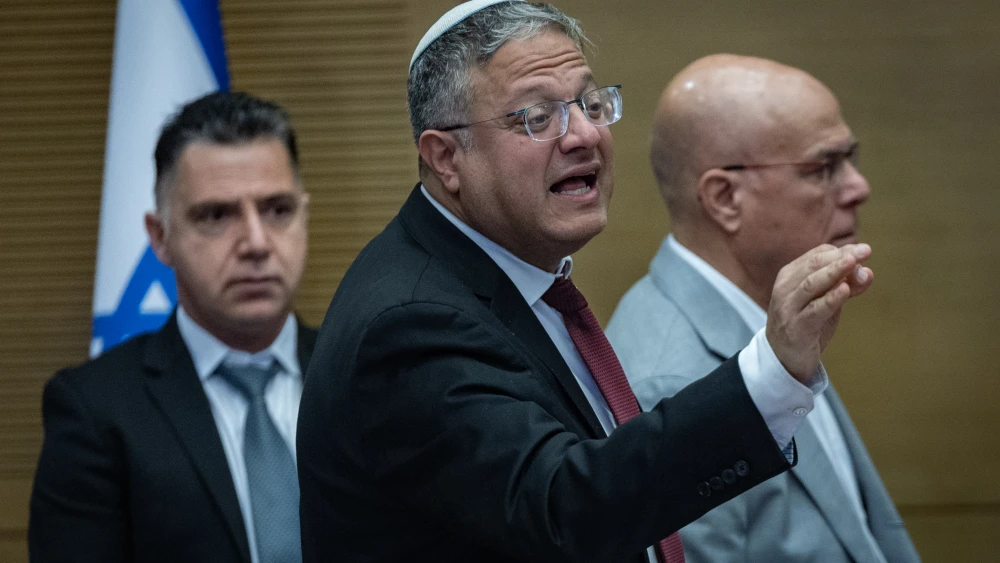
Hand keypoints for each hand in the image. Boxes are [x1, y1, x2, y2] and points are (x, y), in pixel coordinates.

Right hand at [765, 243, 873, 381]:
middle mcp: (785, 288)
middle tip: (866, 251)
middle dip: (841, 257)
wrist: (783, 358)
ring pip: (811, 284)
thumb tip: (867, 272)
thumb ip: (843, 286)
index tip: (864, 253)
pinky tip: (844, 290)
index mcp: (790, 276)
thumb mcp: (824, 301)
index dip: (842, 252)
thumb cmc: (806, 324)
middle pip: (814, 265)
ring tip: (853, 263)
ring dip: (834, 272)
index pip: (817, 255)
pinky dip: (830, 299)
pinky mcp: (796, 328)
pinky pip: (814, 310)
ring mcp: (788, 308)